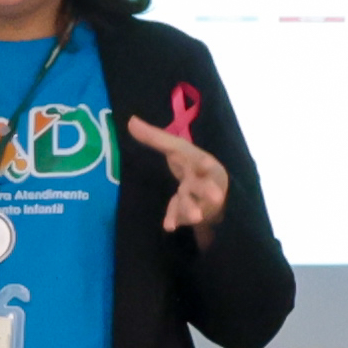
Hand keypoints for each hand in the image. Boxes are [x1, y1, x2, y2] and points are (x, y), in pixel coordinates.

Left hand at [127, 110, 229, 238]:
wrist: (211, 191)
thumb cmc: (191, 166)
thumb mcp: (176, 149)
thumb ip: (154, 137)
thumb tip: (130, 120)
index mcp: (201, 162)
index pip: (202, 161)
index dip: (204, 163)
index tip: (206, 163)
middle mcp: (201, 181)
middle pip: (205, 186)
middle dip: (209, 191)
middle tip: (216, 197)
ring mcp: (196, 199)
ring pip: (193, 204)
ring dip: (192, 209)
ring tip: (195, 217)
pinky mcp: (188, 212)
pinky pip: (180, 215)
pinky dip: (174, 219)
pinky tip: (169, 226)